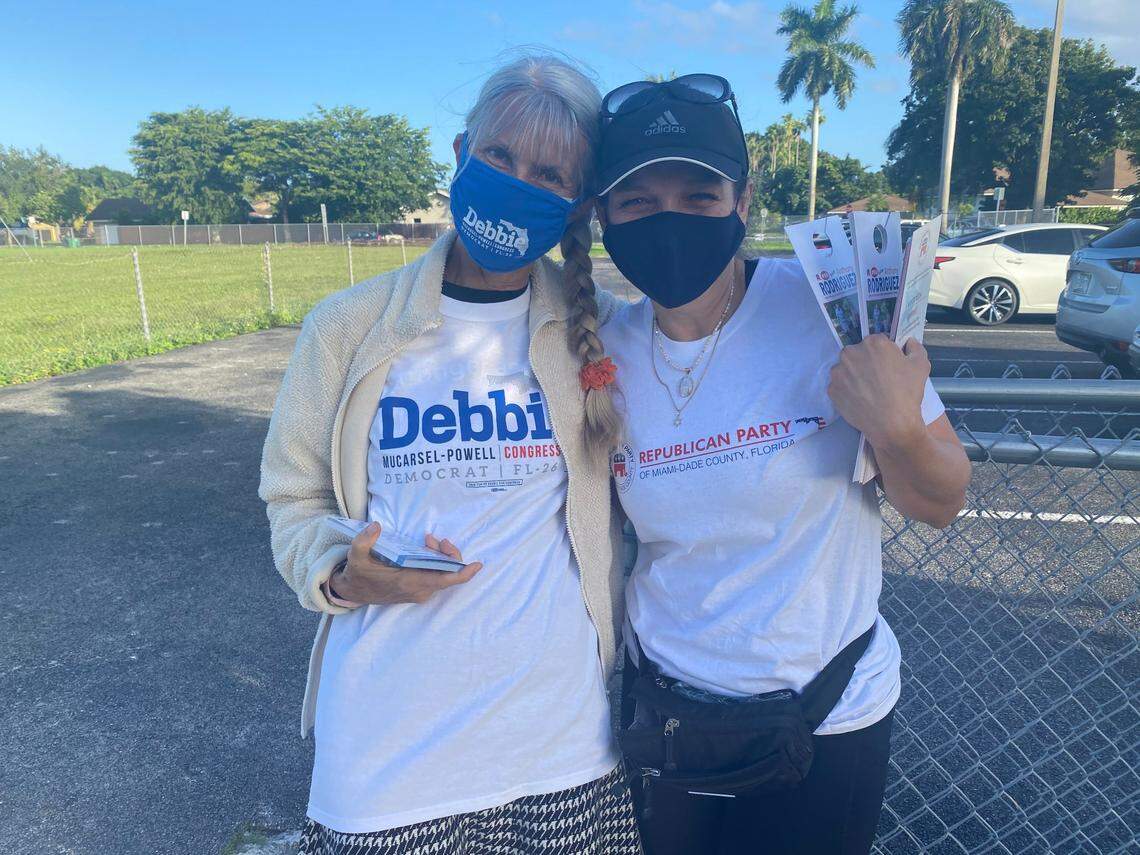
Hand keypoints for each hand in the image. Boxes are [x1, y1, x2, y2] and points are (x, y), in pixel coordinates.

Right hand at [333, 523, 482, 604]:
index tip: (477, 564)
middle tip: (436, 539)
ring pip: (442, 575)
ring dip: (441, 557)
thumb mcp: (356, 557)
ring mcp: (420, 592)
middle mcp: (418, 590)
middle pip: (448, 575)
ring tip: (429, 541)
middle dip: (449, 554)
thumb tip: (376, 526)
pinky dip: (436, 562)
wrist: (354, 592)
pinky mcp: (418, 591)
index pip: (444, 581)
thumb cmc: (358, 575)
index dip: (463, 574)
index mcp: (408, 582)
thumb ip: (364, 541)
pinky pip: (436, 577)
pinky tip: (426, 549)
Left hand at [827, 335, 929, 451]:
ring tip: (868, 391)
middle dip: (866, 362)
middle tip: (878, 380)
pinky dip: (847, 391)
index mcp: (873, 343)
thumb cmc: (907, 393)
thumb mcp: (921, 365)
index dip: (884, 354)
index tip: (889, 366)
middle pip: (858, 354)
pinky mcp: (831, 389)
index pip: (877, 342)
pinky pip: (840, 386)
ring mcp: (838, 372)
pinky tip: (859, 400)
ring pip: (846, 369)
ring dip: (854, 376)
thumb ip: (915, 348)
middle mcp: (851, 353)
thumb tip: (909, 342)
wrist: (891, 424)